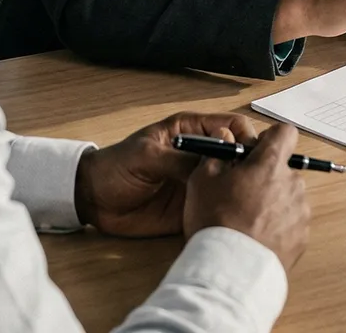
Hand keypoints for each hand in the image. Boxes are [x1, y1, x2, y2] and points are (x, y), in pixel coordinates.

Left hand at [74, 110, 257, 235]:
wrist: (94, 199)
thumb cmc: (116, 165)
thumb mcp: (147, 155)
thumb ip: (179, 159)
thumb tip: (211, 167)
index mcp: (192, 130)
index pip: (231, 125)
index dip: (245, 136)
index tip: (251, 155)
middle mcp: (200, 154)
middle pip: (236, 154)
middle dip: (248, 166)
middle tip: (251, 182)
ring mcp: (198, 181)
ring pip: (230, 182)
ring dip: (238, 191)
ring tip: (242, 203)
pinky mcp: (193, 206)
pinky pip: (215, 208)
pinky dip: (223, 213)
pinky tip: (227, 219)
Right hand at [184, 121, 310, 273]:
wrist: (230, 271)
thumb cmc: (216, 222)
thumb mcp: (203, 180)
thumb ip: (217, 152)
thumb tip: (226, 137)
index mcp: (271, 164)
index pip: (285, 132)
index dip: (271, 138)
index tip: (256, 151)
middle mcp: (292, 183)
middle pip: (284, 168)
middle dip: (266, 176)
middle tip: (243, 193)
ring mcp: (300, 212)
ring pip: (288, 196)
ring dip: (273, 202)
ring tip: (248, 221)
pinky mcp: (302, 238)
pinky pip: (292, 222)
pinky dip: (279, 226)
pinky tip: (257, 237)